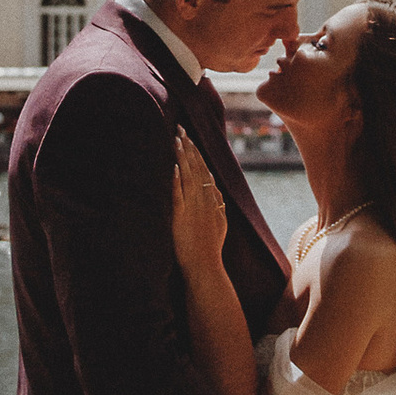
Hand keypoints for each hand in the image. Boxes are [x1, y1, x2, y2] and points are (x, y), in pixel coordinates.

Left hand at [171, 127, 230, 273]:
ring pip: (189, 176)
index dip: (197, 153)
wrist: (205, 266)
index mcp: (213, 200)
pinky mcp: (182, 217)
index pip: (205, 170)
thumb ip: (218, 204)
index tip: (190, 138)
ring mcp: (193, 208)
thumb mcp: (221, 223)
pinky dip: (178, 180)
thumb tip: (215, 187)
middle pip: (197, 168)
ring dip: (183, 157)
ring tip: (177, 139)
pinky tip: (175, 166)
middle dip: (189, 147)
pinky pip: (179, 195)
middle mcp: (204, 200)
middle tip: (181, 128)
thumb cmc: (210, 247)